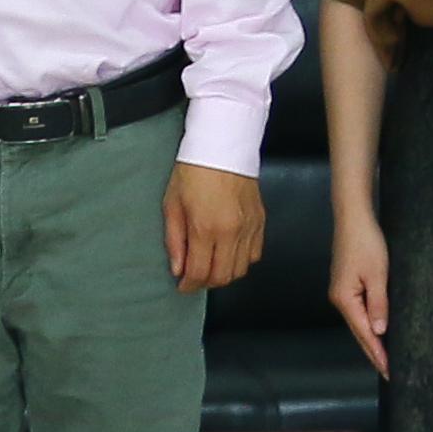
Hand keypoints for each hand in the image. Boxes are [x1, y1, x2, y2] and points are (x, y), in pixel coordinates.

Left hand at [165, 160, 264, 292]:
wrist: (222, 146)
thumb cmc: (192, 171)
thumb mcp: (172, 204)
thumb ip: (174, 240)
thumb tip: (178, 268)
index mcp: (205, 228)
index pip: (200, 272)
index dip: (189, 285)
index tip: (182, 285)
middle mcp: (231, 232)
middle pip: (222, 277)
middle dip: (205, 283)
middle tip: (194, 278)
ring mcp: (249, 227)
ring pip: (240, 270)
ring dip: (224, 274)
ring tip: (210, 265)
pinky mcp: (260, 221)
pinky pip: (254, 254)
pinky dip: (241, 261)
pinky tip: (228, 253)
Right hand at [329, 210, 390, 378]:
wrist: (353, 218)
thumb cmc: (366, 243)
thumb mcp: (378, 275)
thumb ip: (379, 304)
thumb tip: (379, 332)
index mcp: (345, 299)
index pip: (364, 334)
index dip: (377, 353)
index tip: (389, 371)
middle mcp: (340, 299)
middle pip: (358, 332)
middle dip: (373, 353)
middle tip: (388, 373)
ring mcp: (341, 292)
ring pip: (358, 323)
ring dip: (371, 341)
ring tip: (384, 358)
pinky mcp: (346, 285)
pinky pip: (359, 312)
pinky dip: (368, 326)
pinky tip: (376, 331)